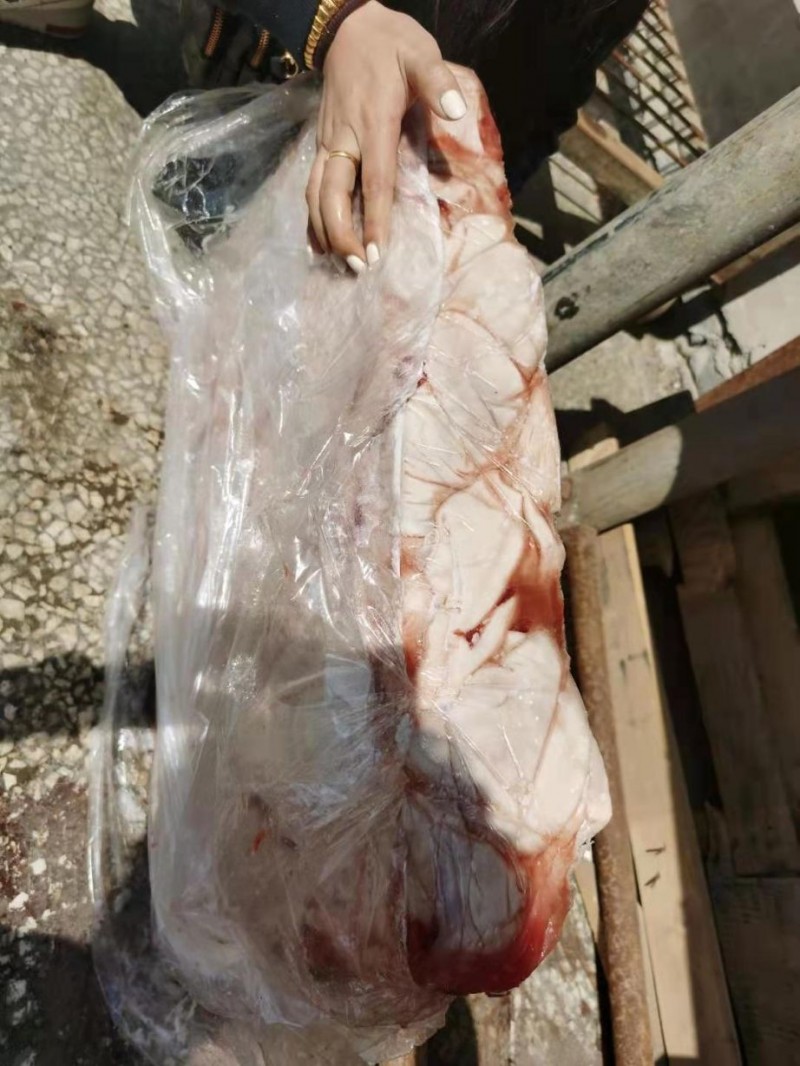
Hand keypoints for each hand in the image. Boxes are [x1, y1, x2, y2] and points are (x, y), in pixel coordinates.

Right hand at [306, 0, 465, 272]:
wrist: (347, 27)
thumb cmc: (391, 43)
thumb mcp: (420, 52)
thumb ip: (437, 81)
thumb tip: (454, 109)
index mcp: (373, 122)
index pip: (373, 180)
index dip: (373, 219)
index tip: (375, 252)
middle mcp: (344, 138)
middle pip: (332, 194)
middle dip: (341, 234)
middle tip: (356, 268)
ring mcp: (328, 142)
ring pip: (315, 194)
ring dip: (324, 231)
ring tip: (338, 263)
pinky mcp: (321, 145)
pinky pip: (311, 187)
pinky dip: (313, 217)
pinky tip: (319, 242)